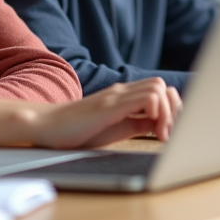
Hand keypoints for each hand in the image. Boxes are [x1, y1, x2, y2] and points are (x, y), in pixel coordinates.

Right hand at [32, 77, 182, 148]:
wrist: (47, 127)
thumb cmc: (78, 131)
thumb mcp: (116, 128)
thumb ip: (137, 123)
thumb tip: (160, 126)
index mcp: (124, 97)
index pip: (159, 90)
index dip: (170, 109)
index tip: (166, 132)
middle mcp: (122, 92)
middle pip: (162, 86)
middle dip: (172, 109)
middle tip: (166, 134)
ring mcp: (116, 96)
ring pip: (158, 88)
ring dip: (166, 112)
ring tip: (160, 134)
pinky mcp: (111, 105)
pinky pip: (146, 97)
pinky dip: (157, 111)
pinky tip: (151, 129)